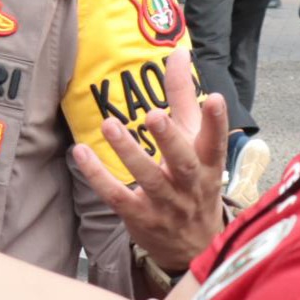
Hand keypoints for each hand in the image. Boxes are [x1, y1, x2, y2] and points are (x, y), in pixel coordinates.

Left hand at [70, 49, 227, 273]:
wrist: (195, 247)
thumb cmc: (194, 181)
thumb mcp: (195, 142)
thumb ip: (184, 97)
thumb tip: (178, 52)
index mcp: (209, 165)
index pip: (216, 142)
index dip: (217, 121)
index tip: (215, 97)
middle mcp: (190, 185)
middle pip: (184, 162)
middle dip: (170, 138)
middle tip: (155, 115)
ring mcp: (166, 204)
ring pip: (149, 179)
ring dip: (129, 152)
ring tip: (110, 125)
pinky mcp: (140, 217)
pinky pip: (117, 196)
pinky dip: (99, 176)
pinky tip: (82, 153)